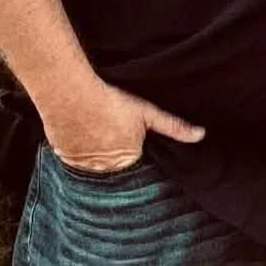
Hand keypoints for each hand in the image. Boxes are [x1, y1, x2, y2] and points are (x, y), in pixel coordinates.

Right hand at [39, 77, 204, 172]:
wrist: (72, 96)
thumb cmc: (112, 102)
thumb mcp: (148, 112)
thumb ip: (174, 127)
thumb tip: (200, 135)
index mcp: (128, 160)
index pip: (135, 156)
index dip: (133, 140)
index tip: (127, 126)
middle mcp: (106, 170)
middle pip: (115, 161)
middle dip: (115, 147)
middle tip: (110, 122)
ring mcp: (84, 167)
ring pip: (94, 161)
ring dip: (95, 148)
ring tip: (95, 124)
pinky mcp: (65, 159)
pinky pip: (75, 158)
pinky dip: (78, 147)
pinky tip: (80, 129)